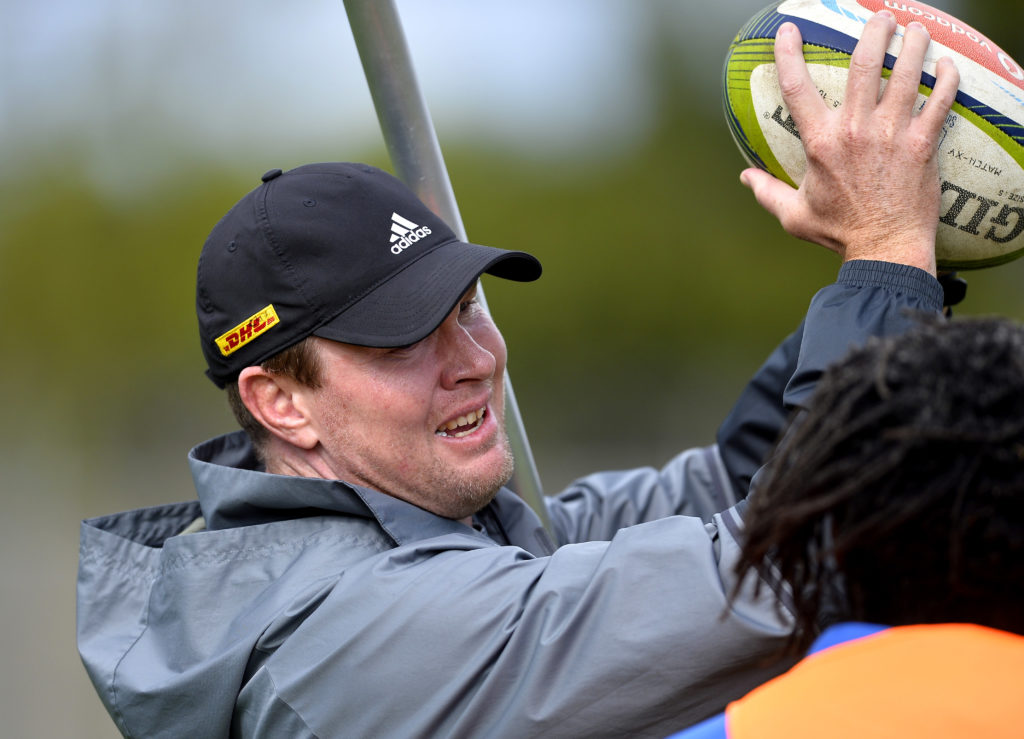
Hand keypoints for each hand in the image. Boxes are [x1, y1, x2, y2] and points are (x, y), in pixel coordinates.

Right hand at [741, 11, 959, 275]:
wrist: (884, 248)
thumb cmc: (840, 232)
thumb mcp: (793, 215)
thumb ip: (767, 191)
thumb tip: (745, 176)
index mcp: (820, 143)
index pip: (797, 88)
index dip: (788, 54)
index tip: (788, 30)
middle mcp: (855, 130)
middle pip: (864, 63)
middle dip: (874, 31)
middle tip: (881, 18)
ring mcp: (893, 134)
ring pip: (906, 73)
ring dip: (913, 44)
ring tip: (916, 30)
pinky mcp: (923, 143)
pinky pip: (940, 100)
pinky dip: (946, 77)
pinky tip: (946, 65)